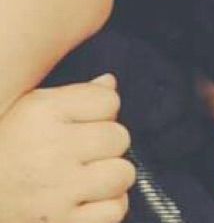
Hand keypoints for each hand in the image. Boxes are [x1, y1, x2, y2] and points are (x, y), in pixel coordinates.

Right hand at [0, 75, 135, 222]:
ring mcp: (55, 192)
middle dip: (108, 146)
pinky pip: (115, 211)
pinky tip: (87, 203)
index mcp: (41, 113)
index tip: (82, 126)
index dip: (102, 113)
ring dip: (111, 178)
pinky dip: (108, 208)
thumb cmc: (6, 152)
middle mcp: (49, 150)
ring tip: (88, 179)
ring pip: (123, 174)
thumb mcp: (27, 112)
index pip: (109, 101)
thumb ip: (71, 96)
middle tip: (85, 156)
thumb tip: (109, 83)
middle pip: (119, 137)